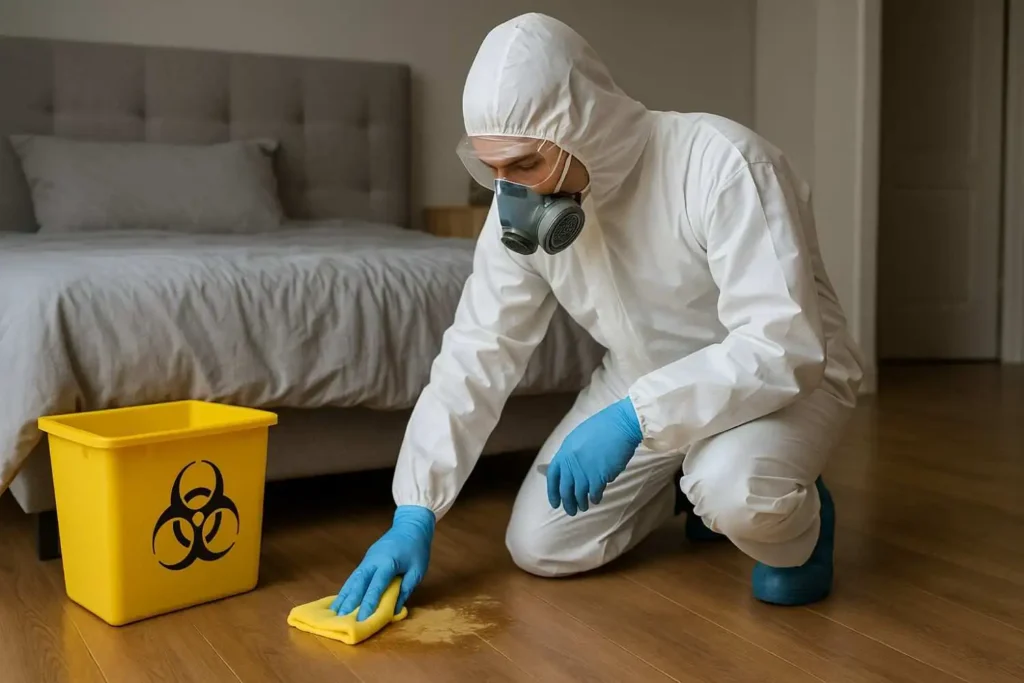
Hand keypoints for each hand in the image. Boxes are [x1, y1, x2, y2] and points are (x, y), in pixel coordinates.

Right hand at [331, 505, 434, 620]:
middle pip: (358, 583)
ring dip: (343, 596)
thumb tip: (395, 611)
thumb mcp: (417, 571)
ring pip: (352, 580)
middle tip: (340, 619)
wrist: (410, 526)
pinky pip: (354, 576)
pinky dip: (346, 589)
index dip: (369, 603)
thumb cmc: (417, 549)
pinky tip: (340, 599)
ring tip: (333, 613)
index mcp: (387, 563)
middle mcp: (373, 561)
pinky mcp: (365, 560)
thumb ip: (405, 590)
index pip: (376, 586)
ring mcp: (367, 560)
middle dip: (349, 602)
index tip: (361, 619)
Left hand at [546, 397, 642, 515]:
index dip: (552, 492)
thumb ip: (571, 454)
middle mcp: (571, 464)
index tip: (555, 502)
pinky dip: (594, 498)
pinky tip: (596, 499)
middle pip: (565, 490)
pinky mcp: (598, 477)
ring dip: (581, 503)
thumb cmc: (602, 427)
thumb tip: (568, 469)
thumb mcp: (578, 438)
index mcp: (564, 452)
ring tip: (583, 507)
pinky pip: (594, 493)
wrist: (620, 425)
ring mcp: (584, 471)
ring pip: (579, 494)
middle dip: (567, 503)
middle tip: (571, 511)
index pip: (553, 477)